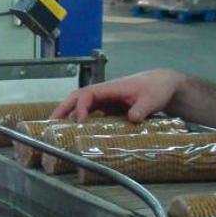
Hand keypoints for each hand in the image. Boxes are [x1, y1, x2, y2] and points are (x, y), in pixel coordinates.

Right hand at [52, 70, 186, 121]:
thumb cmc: (156, 88)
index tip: (78, 121)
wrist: (164, 85)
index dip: (80, 107)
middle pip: (78, 97)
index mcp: (111, 87)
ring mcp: (107, 99)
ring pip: (82, 104)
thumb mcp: (151, 99)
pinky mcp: (110, 106)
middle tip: (50, 124)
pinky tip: (77, 132)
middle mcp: (105, 92)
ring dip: (69, 114)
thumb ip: (142, 109)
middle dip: (63, 108)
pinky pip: (91, 112)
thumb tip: (132, 119)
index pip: (88, 94)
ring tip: (57, 130)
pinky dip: (81, 119)